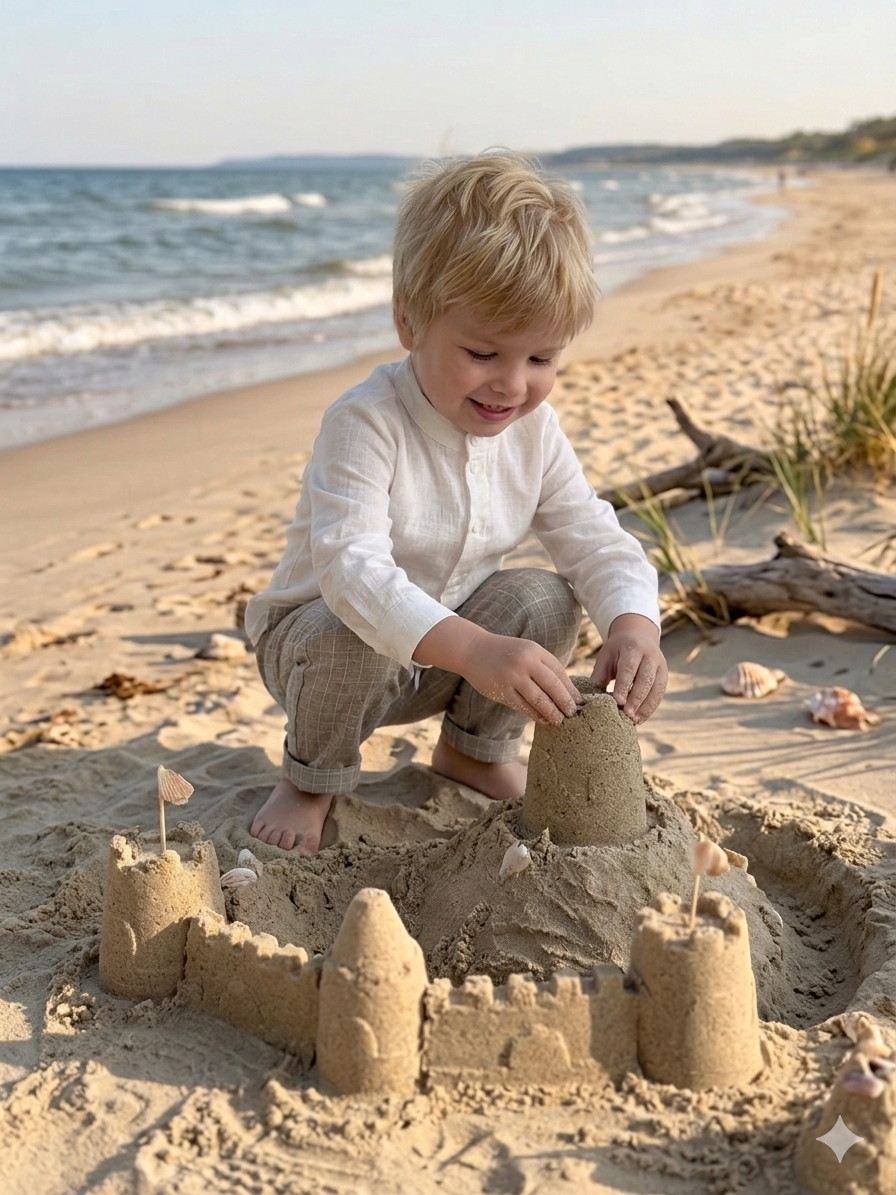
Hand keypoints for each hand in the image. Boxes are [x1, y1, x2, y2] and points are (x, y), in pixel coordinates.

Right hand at [460, 632, 581, 725]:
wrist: (473, 649)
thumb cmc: (505, 653)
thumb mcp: (526, 651)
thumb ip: (543, 667)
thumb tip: (565, 692)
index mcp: (535, 651)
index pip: (559, 673)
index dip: (571, 689)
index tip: (579, 702)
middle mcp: (525, 662)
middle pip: (553, 686)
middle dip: (565, 703)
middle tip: (573, 714)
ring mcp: (512, 676)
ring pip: (539, 700)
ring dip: (552, 713)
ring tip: (559, 721)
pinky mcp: (501, 690)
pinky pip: (522, 706)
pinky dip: (534, 715)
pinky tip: (542, 719)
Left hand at [591, 613, 666, 723]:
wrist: (638, 635)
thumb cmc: (617, 650)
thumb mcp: (606, 656)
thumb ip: (599, 675)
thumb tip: (592, 699)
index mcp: (633, 647)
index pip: (629, 668)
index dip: (624, 686)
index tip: (618, 702)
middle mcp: (650, 655)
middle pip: (645, 679)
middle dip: (636, 698)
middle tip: (626, 714)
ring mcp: (660, 665)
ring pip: (656, 688)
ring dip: (645, 706)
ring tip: (634, 720)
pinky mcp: (665, 674)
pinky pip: (660, 693)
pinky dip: (651, 707)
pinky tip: (641, 718)